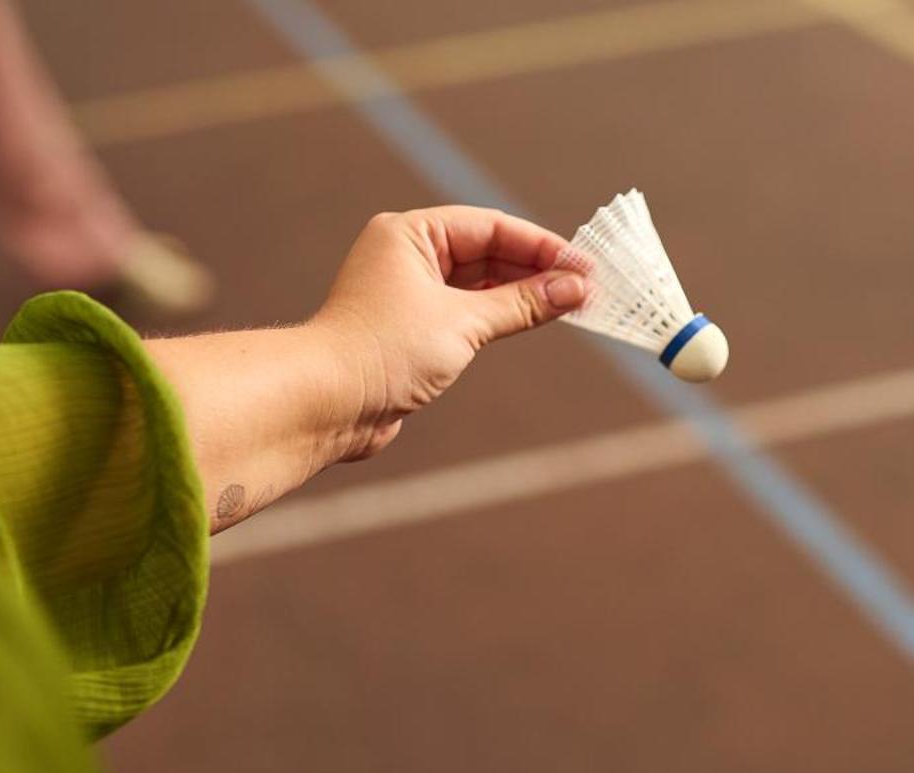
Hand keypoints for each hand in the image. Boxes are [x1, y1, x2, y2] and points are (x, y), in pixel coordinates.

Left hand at [311, 207, 586, 462]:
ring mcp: (408, 293)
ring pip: (478, 284)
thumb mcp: (463, 323)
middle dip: (536, 270)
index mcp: (409, 234)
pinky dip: (499, 315)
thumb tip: (574, 288)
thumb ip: (522, 304)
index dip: (541, 246)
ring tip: (570, 304)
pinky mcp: (412, 329)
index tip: (583, 265)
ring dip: (522, 294)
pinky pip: (466, 312)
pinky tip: (533, 320)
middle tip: (585, 287)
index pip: (489, 227)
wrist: (327, 403)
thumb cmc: (382, 352)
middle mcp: (406, 256)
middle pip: (486, 252)